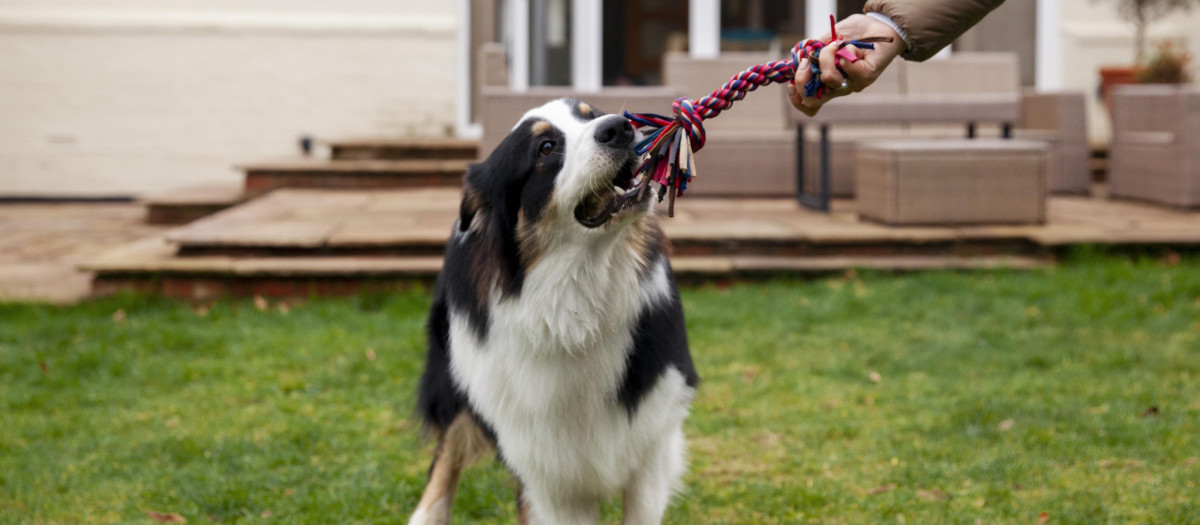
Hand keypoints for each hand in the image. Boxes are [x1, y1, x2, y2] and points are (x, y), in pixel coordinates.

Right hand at [788, 14, 905, 116]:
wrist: (876, 25)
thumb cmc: (850, 34)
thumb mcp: (823, 40)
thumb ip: (810, 52)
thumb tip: (799, 59)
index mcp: (824, 83)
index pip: (808, 105)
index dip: (796, 99)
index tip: (791, 84)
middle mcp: (837, 88)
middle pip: (812, 100)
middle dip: (802, 78)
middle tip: (807, 60)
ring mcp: (851, 84)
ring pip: (828, 78)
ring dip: (827, 56)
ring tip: (836, 45)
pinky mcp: (865, 77)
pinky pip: (845, 64)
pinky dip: (846, 50)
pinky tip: (854, 48)